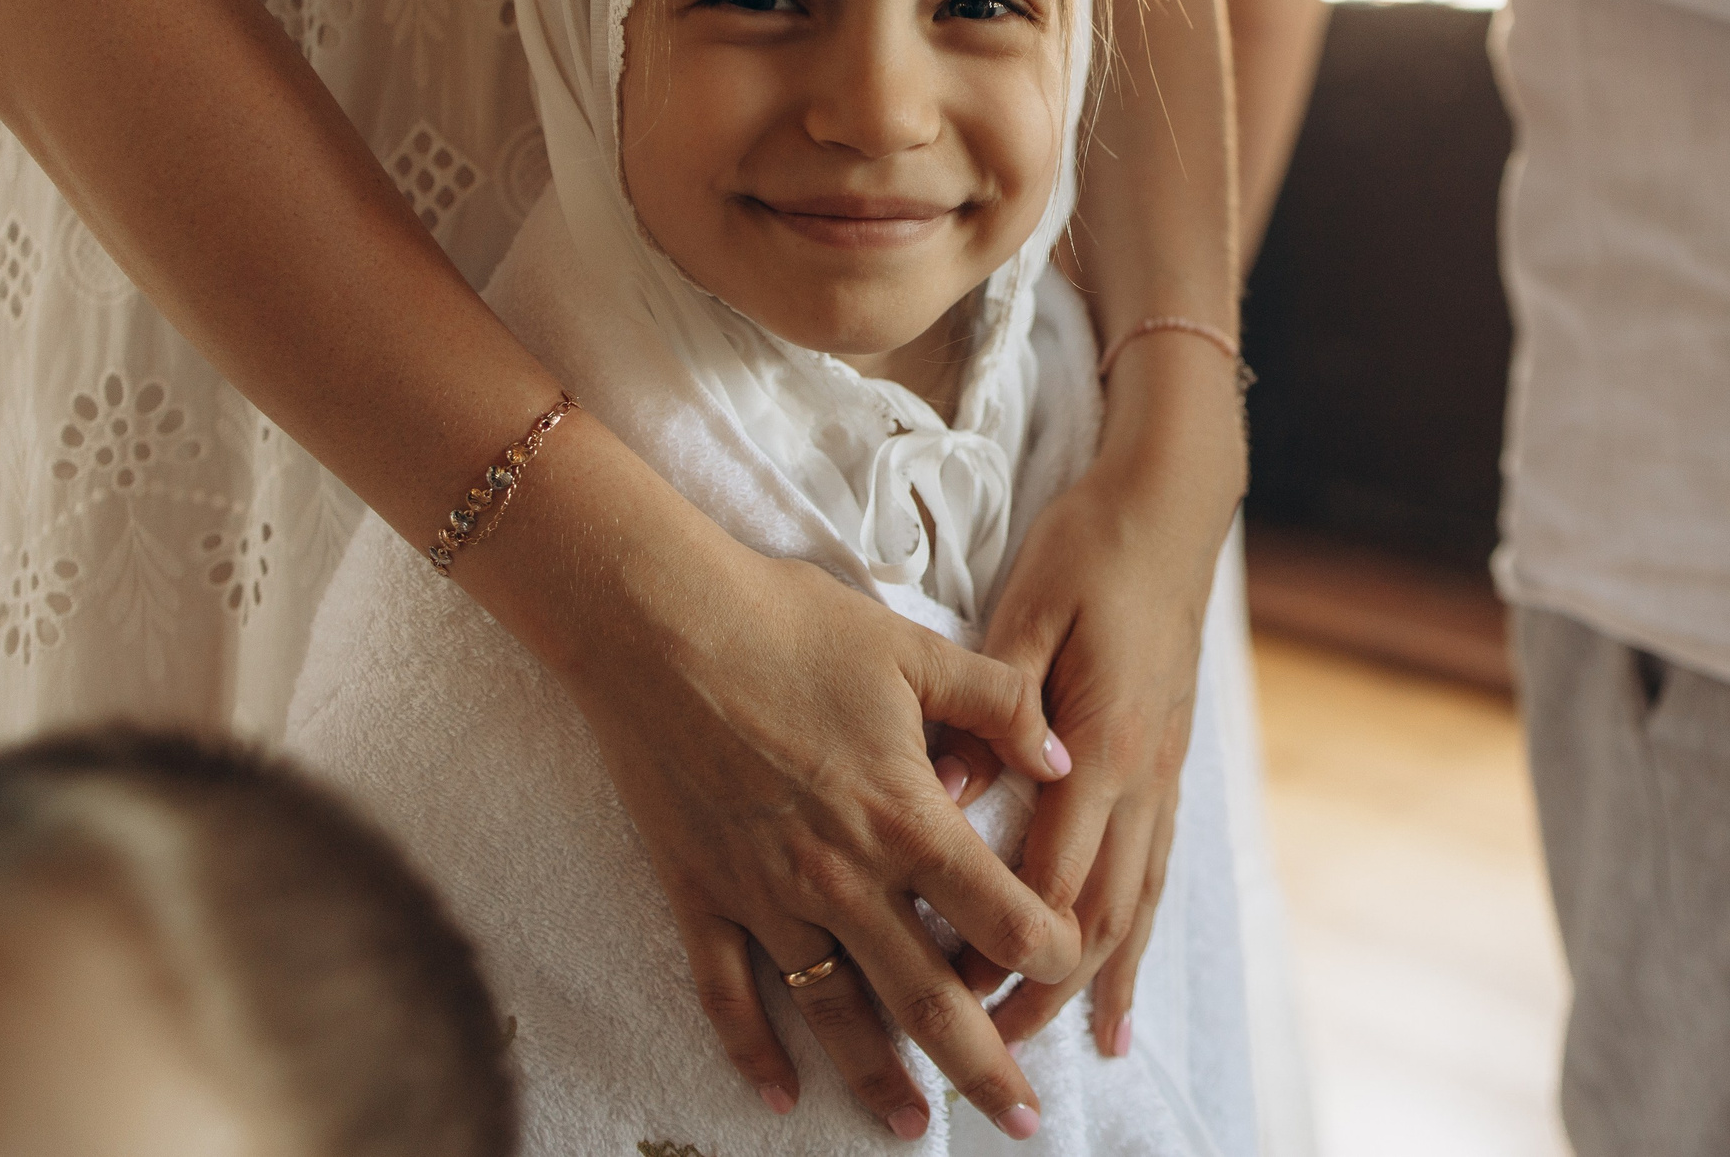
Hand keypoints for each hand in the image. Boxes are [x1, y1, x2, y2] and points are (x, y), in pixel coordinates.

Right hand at [539, 482, 1080, 1144]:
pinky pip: (728, 992)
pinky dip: (751, 1051)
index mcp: (903, 816)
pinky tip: (778, 1095)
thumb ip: (1000, 704)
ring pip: (834, 1013)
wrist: (657, 623)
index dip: (1049, 950)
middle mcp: (840, 876)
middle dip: (983, 1062)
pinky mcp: (700, 892)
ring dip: (878, 1079)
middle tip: (1022, 1118)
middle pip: (928, 996)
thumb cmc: (788, 624)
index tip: (1072, 966)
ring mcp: (765, 894)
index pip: (999, 914)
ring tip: (915, 1127)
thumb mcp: (915, 650)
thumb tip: (1062, 754)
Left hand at [964, 347, 1240, 1056]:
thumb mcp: (1026, 612)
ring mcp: (1164, 774)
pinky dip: (1140, 933)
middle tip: (997, 1056)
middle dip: (1047, 993)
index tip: (950, 994)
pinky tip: (1127, 975)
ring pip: (1137, 903)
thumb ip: (990, 705)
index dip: (1002, 947)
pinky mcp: (1168, 764)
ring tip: (1083, 1049)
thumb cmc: (1091, 549)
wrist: (1172, 505)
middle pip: (1099, 916)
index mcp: (1101, 745)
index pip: (1050, 878)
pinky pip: (1156, 870)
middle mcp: (1142, 777)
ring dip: (1104, 979)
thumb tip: (943, 786)